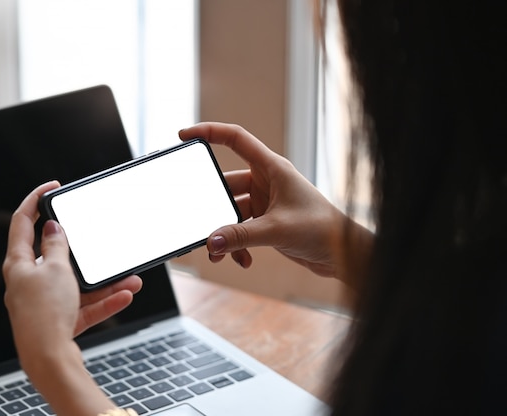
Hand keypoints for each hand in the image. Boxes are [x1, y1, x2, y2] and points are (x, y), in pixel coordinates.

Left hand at [3, 181, 142, 361]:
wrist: (48, 360)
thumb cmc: (44, 315)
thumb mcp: (56, 270)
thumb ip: (56, 246)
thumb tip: (51, 229)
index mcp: (18, 264)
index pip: (22, 222)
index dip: (35, 200)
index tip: (52, 187)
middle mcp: (28, 282)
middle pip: (56, 256)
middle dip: (83, 249)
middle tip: (96, 237)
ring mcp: (44, 302)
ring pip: (77, 284)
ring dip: (103, 281)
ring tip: (128, 277)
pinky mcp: (58, 320)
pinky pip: (84, 306)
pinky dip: (102, 301)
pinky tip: (124, 295)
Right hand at [179, 122, 370, 283]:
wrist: (343, 254)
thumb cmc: (323, 230)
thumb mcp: (277, 230)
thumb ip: (241, 235)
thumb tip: (211, 242)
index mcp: (272, 168)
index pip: (236, 139)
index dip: (209, 132)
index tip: (184, 136)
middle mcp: (267, 181)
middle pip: (226, 185)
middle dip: (213, 208)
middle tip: (201, 223)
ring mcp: (266, 202)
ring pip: (231, 212)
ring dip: (224, 233)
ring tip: (219, 253)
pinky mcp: (266, 222)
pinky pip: (240, 229)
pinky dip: (237, 244)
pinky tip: (243, 259)